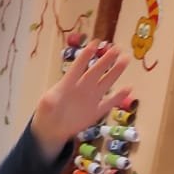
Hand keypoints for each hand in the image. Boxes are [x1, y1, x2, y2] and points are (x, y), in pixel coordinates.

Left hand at [31, 40, 133, 156]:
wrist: (52, 130)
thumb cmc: (46, 113)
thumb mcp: (45, 106)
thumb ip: (50, 101)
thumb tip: (51, 98)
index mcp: (68, 84)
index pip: (78, 67)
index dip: (85, 56)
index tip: (94, 43)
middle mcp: (83, 88)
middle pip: (95, 71)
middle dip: (105, 60)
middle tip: (116, 48)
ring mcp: (91, 99)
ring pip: (105, 83)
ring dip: (115, 72)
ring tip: (125, 59)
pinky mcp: (96, 112)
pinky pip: (109, 103)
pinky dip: (118, 97)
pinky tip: (128, 88)